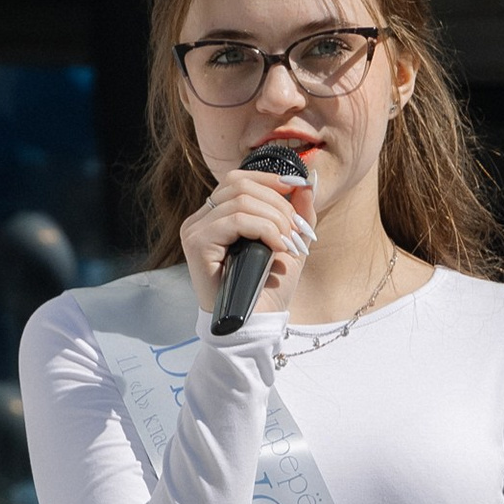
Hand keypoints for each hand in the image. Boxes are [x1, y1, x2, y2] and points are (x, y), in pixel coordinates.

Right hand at [180, 158, 315, 321]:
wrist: (255, 324)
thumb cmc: (267, 289)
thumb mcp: (289, 244)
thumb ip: (297, 213)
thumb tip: (308, 182)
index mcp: (217, 216)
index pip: (239, 179)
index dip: (270, 178)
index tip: (299, 187)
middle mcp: (201, 220)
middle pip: (241, 185)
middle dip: (278, 204)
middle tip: (297, 231)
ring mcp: (195, 230)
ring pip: (241, 201)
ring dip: (275, 219)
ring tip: (289, 244)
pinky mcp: (197, 244)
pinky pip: (235, 220)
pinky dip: (264, 230)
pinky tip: (276, 248)